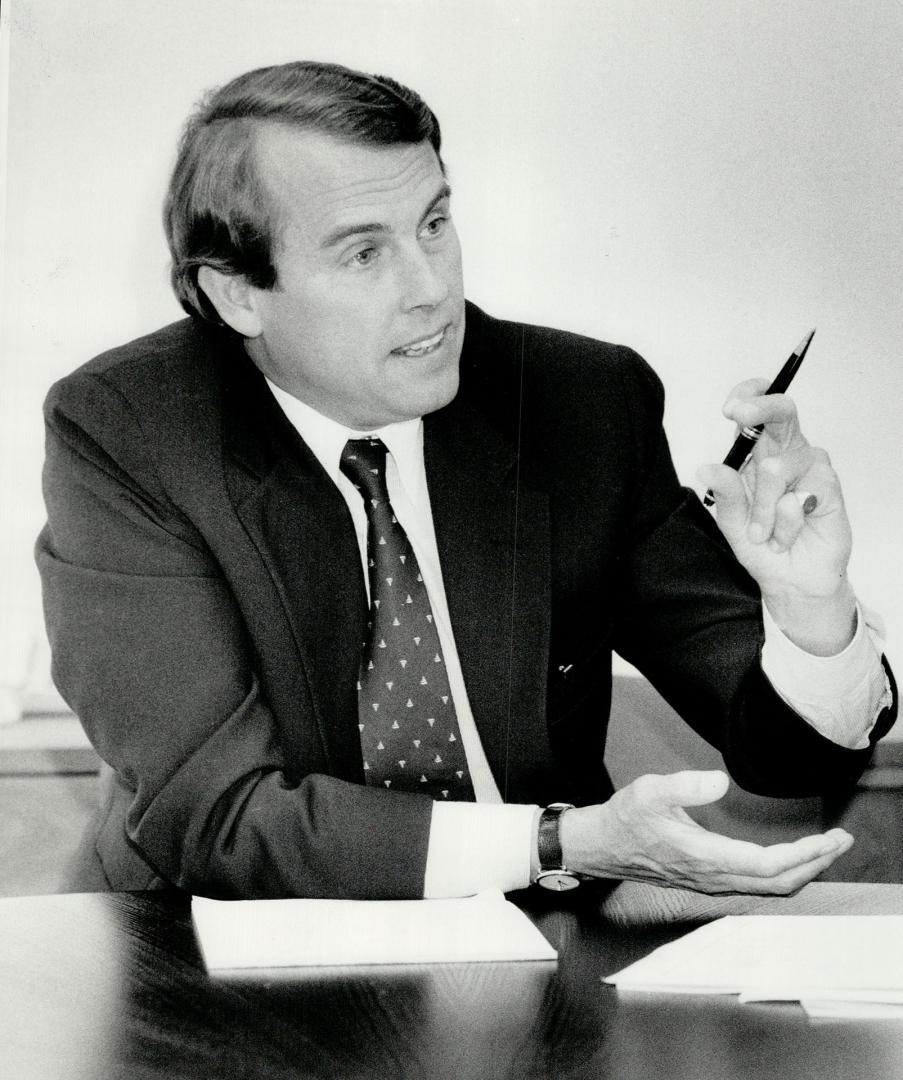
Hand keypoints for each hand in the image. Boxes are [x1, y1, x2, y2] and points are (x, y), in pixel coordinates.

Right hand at [560, 771, 852, 894]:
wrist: (600, 847)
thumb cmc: (623, 819)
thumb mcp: (648, 791)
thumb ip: (684, 785)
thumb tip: (720, 781)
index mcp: (705, 857)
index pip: (769, 864)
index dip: (805, 854)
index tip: (830, 837)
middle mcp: (713, 877)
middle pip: (779, 883)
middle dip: (815, 864)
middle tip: (841, 842)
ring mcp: (711, 882)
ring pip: (770, 888)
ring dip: (803, 870)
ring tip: (824, 849)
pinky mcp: (707, 879)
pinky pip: (757, 886)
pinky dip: (783, 874)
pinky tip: (787, 859)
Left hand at [697, 380, 856, 653]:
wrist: (791, 579)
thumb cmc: (761, 545)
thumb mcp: (732, 523)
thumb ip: (724, 494)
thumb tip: (707, 468)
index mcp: (758, 453)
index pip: (757, 411)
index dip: (748, 396)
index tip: (732, 407)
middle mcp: (786, 452)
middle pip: (783, 412)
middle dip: (761, 408)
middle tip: (739, 414)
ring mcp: (809, 467)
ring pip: (778, 468)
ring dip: (763, 510)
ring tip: (764, 534)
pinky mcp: (828, 487)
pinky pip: (799, 497)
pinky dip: (785, 524)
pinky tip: (787, 535)